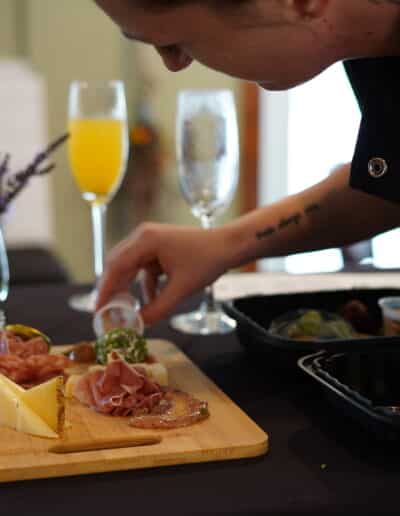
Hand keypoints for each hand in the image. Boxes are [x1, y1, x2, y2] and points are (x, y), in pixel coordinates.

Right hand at [96, 222, 230, 324]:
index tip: (98, 310)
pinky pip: (143, 267)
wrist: (229, 246)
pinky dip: (144, 284)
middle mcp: (143, 236)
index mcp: (146, 240)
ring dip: (128, 288)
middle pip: (117, 264)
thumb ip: (158, 308)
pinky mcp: (158, 247)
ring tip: (126, 310)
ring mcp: (150, 240)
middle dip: (113, 290)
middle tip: (107, 313)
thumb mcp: (181, 289)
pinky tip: (150, 301)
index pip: (116, 266)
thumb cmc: (207, 262)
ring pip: (129, 267)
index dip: (105, 290)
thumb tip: (139, 325)